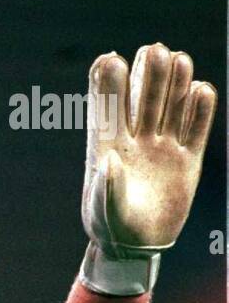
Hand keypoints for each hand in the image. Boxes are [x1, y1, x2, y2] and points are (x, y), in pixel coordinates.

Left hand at [80, 43, 217, 294]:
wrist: (136, 249)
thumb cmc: (110, 229)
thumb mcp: (102, 212)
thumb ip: (104, 188)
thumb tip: (110, 161)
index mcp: (108, 142)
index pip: (108, 100)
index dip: (109, 77)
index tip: (112, 60)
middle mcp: (137, 137)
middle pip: (145, 90)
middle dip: (150, 69)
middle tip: (154, 52)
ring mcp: (163, 144)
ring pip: (173, 98)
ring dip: (177, 78)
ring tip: (179, 63)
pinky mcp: (188, 157)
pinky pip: (199, 122)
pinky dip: (201, 105)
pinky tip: (199, 95)